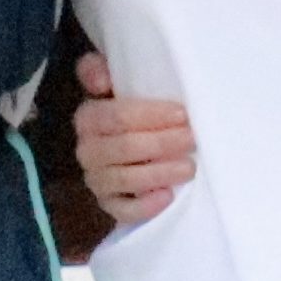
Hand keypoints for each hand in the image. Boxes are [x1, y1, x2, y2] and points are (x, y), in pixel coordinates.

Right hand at [70, 54, 196, 224]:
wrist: (128, 143)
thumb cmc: (130, 108)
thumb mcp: (116, 81)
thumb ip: (99, 69)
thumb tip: (100, 80)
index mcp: (88, 118)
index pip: (117, 117)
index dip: (151, 116)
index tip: (182, 114)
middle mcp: (87, 150)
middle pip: (125, 147)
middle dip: (162, 143)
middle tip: (193, 139)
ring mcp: (97, 179)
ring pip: (125, 179)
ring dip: (160, 172)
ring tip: (189, 167)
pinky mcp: (108, 204)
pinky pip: (123, 210)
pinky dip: (145, 206)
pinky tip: (167, 197)